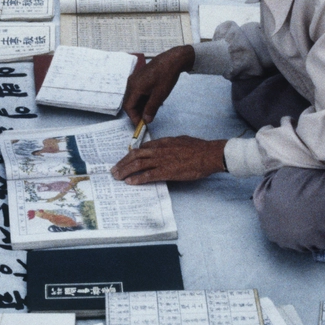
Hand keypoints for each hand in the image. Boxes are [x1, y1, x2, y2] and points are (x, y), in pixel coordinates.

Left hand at [110, 136, 226, 184]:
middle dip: (122, 163)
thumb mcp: (181, 141)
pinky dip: (137, 179)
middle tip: (114, 171)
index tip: (123, 161)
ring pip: (138, 164)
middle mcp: (159, 150)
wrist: (209, 154)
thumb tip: (162, 147)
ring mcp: (162, 160)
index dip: (130, 155)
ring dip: (125, 171)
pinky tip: (130, 182)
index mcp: (163, 142)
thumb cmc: (199, 148)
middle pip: (135, 155)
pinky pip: (148, 175)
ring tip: (117, 177)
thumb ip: (169, 144)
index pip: (141, 148)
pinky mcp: (167, 171)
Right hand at [121, 45, 194, 124]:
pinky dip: (143, 98)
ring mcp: (135, 79)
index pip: (128, 107)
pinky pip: (138, 91)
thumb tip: (146, 120)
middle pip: (130, 102)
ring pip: (134, 97)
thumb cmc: (166, 76)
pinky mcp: (140, 77)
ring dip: (141, 105)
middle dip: (137, 112)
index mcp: (134, 87)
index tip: (141, 124)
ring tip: (151, 110)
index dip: (134, 117)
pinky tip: (153, 100)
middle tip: (147, 119)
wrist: (172, 59)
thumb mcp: (159, 95)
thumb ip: (151, 109)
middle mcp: (131, 82)